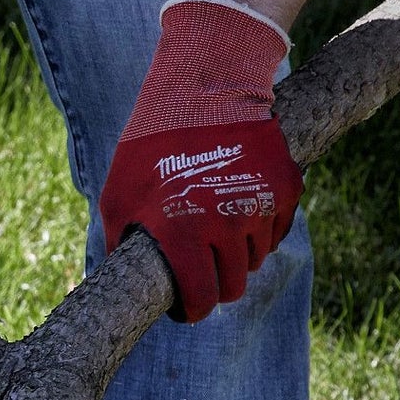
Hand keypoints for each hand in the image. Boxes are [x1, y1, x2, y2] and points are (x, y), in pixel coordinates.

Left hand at [98, 0, 302, 322]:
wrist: (204, 90)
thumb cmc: (152, 144)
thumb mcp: (119, 194)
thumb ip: (117, 240)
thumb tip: (112, 274)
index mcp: (184, 236)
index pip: (200, 300)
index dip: (192, 310)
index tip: (187, 307)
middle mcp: (227, 227)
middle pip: (234, 286)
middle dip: (217, 286)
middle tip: (203, 272)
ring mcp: (261, 208)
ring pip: (256, 258)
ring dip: (238, 255)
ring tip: (216, 233)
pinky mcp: (286, 189)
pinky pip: (276, 229)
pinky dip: (261, 229)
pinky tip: (239, 211)